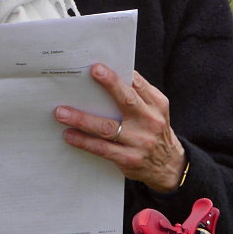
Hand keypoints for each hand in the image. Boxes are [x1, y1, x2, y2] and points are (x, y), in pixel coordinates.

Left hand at [54, 64, 185, 192]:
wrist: (170, 166)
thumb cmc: (154, 129)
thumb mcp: (155, 110)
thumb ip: (138, 94)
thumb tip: (109, 75)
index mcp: (156, 104)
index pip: (138, 85)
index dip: (119, 75)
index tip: (98, 66)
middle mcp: (149, 121)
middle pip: (126, 101)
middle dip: (110, 85)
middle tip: (91, 74)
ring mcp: (139, 142)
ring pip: (107, 128)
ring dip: (82, 119)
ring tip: (61, 112)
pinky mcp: (128, 159)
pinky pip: (102, 148)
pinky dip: (84, 141)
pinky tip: (69, 134)